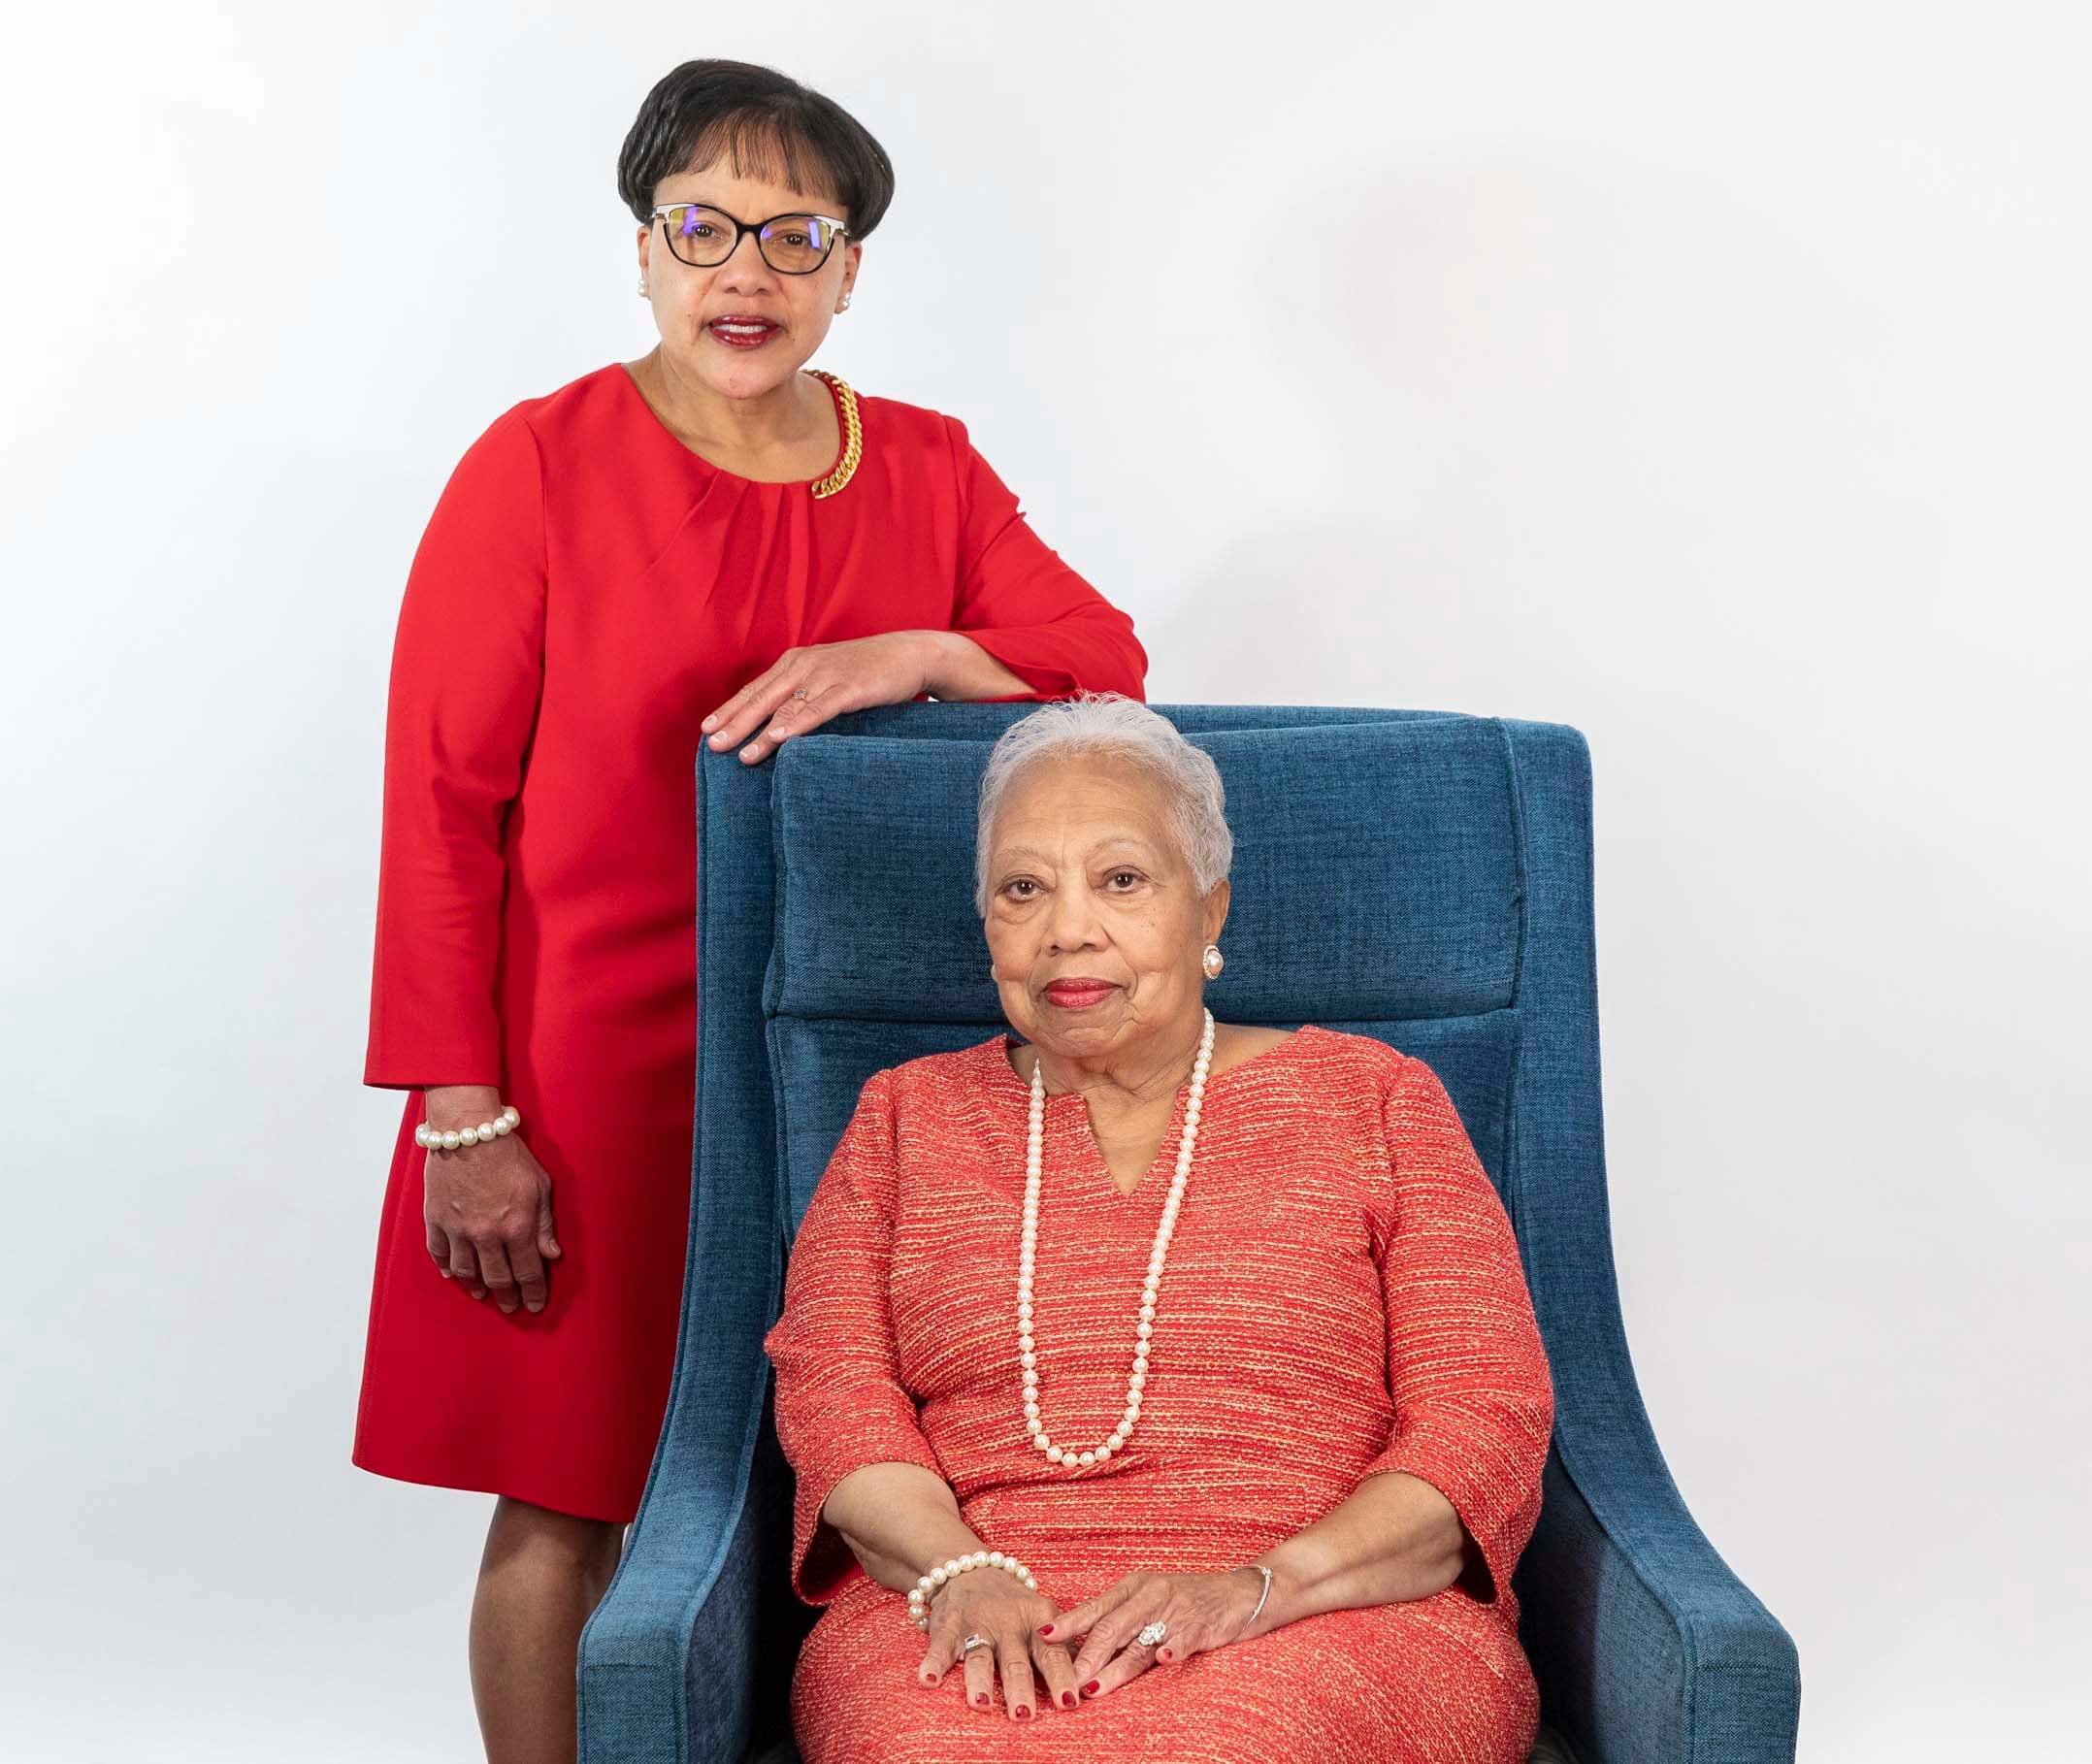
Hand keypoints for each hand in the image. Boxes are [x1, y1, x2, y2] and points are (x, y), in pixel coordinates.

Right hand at [421, 1110, 560, 1314]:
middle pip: (497, 1279)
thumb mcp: (539, 1185)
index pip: (527, 1272)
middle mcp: (486, 1235)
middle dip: (507, 1297)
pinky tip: (454, 1275)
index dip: (533, 1292)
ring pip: (466, 1273)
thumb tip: (552, 1254)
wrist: (468, 1129)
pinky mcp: (435, 1220)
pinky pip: (439, 1254)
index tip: (536, 1304)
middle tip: (511, 1306)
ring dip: (477, 1287)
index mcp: (516, 1227)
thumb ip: (544, 1223)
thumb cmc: (508, 1153)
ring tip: (484, 1294)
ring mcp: (457, 1230)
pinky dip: (447, 1268)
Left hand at [701, 632, 946, 763]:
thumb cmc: (869, 670)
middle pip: (762, 698)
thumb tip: (779, 723)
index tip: (706, 729)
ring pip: (785, 707)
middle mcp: (805, 665)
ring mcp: (827, 675)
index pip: (755, 689)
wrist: (911, 654)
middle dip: (734, 723)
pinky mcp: (850, 687)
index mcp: (796, 662)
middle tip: (712, 745)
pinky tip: (779, 738)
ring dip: (761, 732)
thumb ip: (805, 693)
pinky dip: (796, 724)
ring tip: (741, 755)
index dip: (729, 709)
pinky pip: (817, 709)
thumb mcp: (830, 677)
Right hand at [916, 1567, 1078, 1722]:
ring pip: (980, 1656)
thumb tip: (1090, 1682)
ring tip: (982, 1704)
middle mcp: (1009, 1623)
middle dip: (1020, 1687)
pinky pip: (941, 1647)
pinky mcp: (949, 1625)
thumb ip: (1060, 1647)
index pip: (1053, 1653)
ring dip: (980, 1681)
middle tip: (1024, 1714)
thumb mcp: (1042, 1616)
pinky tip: (928, 1680)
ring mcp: (978, 1624)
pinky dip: (934, 1663)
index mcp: (1038, 1621)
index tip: (1069, 1703)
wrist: (971, 1568)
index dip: (1061, 1677)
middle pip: (1015, 1660)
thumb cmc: (1014, 1605)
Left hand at [1056, 1567, 1267, 1698]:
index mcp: (1133, 1587)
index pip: (1095, 1608)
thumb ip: (1121, 1620)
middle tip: (1065, 1682)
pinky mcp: (1202, 1624)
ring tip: (1094, 1687)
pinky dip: (1173, 1648)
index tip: (1042, 1638)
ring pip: (1140, 1642)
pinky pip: (1184, 1637)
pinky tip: (1162, 1658)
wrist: (1241, 1592)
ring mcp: (1176, 1610)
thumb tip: (1080, 1646)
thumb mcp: (1150, 1601)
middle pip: (1111, 1628)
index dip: (1069, 1624)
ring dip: (1115, 1668)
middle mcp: (1150, 1595)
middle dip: (1086, 1658)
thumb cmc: (1189, 1599)